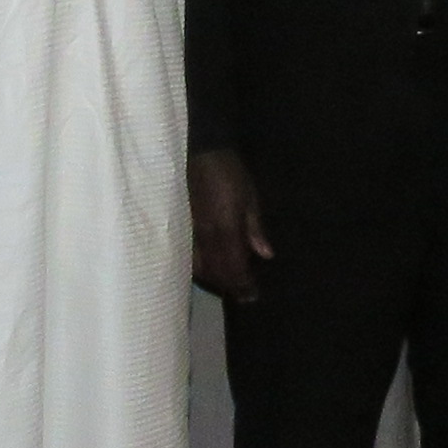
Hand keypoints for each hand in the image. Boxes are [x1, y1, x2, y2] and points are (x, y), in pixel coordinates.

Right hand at [189, 149, 272, 302]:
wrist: (199, 151)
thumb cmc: (229, 172)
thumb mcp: (250, 196)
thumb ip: (255, 228)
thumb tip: (265, 255)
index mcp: (225, 228)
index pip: (234, 266)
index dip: (243, 283)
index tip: (253, 295)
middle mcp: (206, 236)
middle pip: (216, 272)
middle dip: (230, 286)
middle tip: (244, 296)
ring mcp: (190, 233)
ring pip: (200, 268)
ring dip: (215, 280)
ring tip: (228, 285)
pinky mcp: (182, 228)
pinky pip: (189, 257)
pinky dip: (201, 269)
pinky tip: (208, 269)